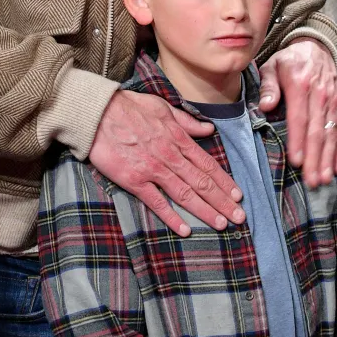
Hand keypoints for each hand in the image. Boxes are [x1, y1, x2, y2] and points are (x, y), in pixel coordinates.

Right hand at [89, 90, 245, 235]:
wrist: (97, 114)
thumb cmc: (129, 107)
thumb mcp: (163, 107)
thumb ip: (187, 122)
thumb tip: (209, 130)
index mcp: (177, 138)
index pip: (207, 164)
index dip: (224, 181)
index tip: (238, 195)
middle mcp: (170, 156)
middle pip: (201, 182)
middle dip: (222, 201)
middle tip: (239, 217)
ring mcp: (152, 169)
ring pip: (185, 193)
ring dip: (205, 211)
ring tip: (221, 224)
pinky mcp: (134, 180)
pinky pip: (156, 202)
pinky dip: (171, 216)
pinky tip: (185, 229)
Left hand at [259, 39, 336, 187]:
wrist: (315, 48)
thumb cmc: (288, 62)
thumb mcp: (272, 66)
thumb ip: (268, 86)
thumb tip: (265, 105)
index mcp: (301, 84)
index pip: (300, 118)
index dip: (298, 141)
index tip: (296, 161)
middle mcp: (321, 94)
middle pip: (318, 131)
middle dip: (314, 158)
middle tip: (311, 181)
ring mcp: (334, 101)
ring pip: (331, 134)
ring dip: (328, 159)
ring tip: (323, 179)